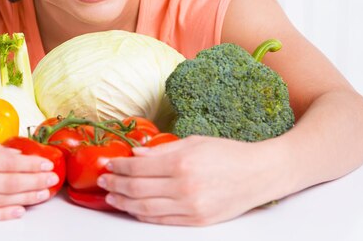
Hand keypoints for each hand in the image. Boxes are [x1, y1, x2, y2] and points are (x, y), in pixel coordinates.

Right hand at [0, 134, 59, 220]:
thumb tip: (17, 156)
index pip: (7, 162)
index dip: (30, 164)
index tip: (46, 163)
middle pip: (7, 182)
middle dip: (34, 181)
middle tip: (52, 179)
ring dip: (25, 197)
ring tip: (43, 194)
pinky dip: (3, 214)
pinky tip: (19, 210)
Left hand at [98, 135, 279, 225]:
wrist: (260, 174)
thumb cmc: (228, 154)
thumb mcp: (194, 142)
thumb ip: (162, 149)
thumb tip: (135, 154)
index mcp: (181, 162)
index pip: (138, 168)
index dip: (118, 167)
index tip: (108, 164)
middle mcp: (184, 187)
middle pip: (137, 190)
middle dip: (115, 185)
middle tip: (103, 181)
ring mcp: (190, 207)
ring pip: (145, 209)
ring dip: (124, 203)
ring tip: (111, 198)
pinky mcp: (197, 220)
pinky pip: (162, 221)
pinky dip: (143, 216)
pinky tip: (133, 209)